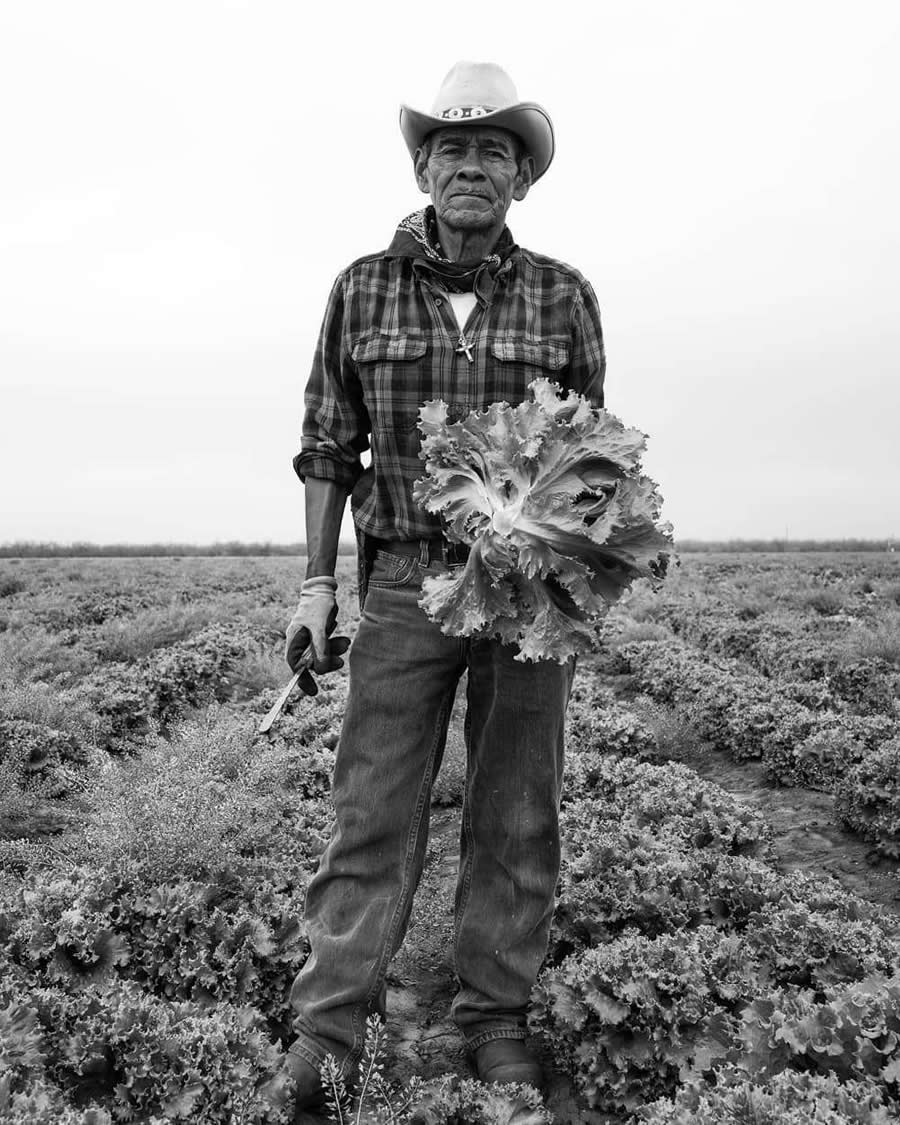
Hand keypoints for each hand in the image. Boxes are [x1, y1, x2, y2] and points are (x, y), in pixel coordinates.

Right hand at [284, 576, 349, 694]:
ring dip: (335, 652)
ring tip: (346, 643)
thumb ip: (320, 649)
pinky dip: (336, 645)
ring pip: (322, 654)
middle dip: (327, 663)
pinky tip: (343, 638)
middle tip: (340, 663)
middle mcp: (300, 641)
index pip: (296, 666)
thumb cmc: (318, 606)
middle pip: (311, 662)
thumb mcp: (319, 629)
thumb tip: (320, 670)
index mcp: (294, 641)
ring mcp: (310, 638)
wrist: (325, 589)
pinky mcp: (320, 635)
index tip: (314, 692)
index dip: (303, 680)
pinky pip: (328, 646)